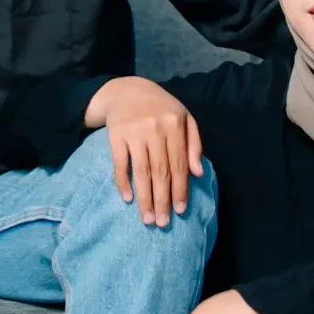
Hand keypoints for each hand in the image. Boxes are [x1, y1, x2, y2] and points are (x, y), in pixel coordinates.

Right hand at [83, 77, 204, 225]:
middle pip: (160, 172)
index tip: (179, 211)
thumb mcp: (184, 119)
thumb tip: (198, 174)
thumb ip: (194, 145)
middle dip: (162, 200)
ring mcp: (134, 132)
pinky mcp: (115, 134)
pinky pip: (119, 163)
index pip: (179, 164)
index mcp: (175, 125)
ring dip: (144, 198)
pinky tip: (128, 198)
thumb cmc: (161, 109)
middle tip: (162, 223)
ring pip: (141, 171)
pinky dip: (123, 182)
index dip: (180, 190)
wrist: (126, 90)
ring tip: (147, 219)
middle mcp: (155, 128)